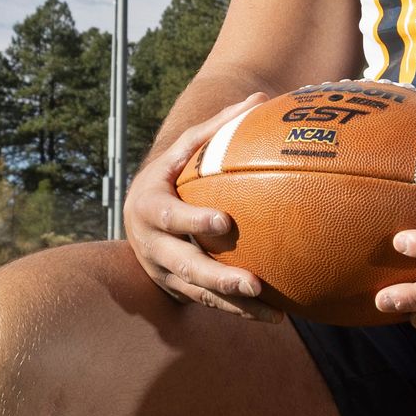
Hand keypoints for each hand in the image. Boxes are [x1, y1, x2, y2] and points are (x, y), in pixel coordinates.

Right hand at [123, 118, 271, 313]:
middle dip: (218, 278)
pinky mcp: (179, 291)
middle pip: (184, 267)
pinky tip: (276, 317)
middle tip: (253, 283)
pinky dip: (241, 313)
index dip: (193, 221)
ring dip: (236, 306)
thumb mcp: (184, 151)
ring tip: (275, 315)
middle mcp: (152, 247)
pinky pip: (211, 305)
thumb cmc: (171, 176)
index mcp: (148, 208)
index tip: (224, 222)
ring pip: (200, 294)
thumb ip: (215, 129)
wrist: (139, 219)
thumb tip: (259, 99)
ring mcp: (165, 273)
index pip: (169, 217)